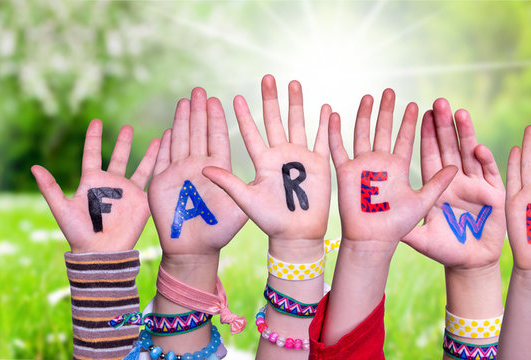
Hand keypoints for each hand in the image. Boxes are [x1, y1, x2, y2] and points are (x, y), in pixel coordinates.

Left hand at [31, 119, 159, 252]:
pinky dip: (160, 166)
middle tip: (128, 126)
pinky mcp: (142, 201)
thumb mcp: (62, 208)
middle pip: (119, 157)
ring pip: (140, 166)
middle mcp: (111, 184)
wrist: (102, 252)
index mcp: (92, 182)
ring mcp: (128, 192)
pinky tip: (168, 154)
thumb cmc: (79, 233)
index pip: (93, 154)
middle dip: (123, 142)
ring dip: (149, 152)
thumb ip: (50, 188)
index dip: (94, 138)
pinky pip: (153, 180)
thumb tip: (34, 167)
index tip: (96, 121)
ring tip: (159, 137)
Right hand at [148, 88, 247, 258]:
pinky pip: (162, 160)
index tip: (217, 99)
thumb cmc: (219, 231)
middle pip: (197, 133)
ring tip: (184, 101)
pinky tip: (166, 130)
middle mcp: (198, 167)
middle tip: (199, 90)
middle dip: (198, 111)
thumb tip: (254, 170)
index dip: (215, 119)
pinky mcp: (162, 184)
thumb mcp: (238, 208)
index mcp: (217, 169)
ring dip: (182, 121)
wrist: (195, 249)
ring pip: (180, 141)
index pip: (216, 138)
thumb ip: (240, 188)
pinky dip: (163, 145)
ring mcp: (179, 173)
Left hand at [203, 75, 330, 257]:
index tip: (236, 97)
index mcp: (262, 161)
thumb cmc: (270, 221)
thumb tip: (203, 168)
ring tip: (295, 83)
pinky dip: (326, 125)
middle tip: (268, 77)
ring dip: (298, 104)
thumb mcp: (245, 200)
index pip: (251, 133)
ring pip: (299, 123)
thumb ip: (228, 182)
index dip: (244, 116)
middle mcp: (281, 155)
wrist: (296, 235)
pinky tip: (327, 108)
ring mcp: (301, 158)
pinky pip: (323, 140)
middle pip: (276, 120)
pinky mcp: (319, 165)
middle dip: (272, 99)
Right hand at [328, 89, 456, 256]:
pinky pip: (338, 149)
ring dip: (364, 115)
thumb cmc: (397, 225)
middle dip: (387, 111)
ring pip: (362, 134)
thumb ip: (437, 183)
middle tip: (391, 91)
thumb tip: (455, 166)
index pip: (404, 138)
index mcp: (398, 167)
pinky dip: (335, 132)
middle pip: (383, 130)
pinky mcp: (345, 172)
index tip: (416, 105)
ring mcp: (361, 166)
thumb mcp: (423, 201)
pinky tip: (334, 115)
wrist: (373, 240)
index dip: (409, 122)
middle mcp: (380, 163)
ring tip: (368, 97)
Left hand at [403, 98, 505, 270]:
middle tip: (439, 102)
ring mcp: (476, 185)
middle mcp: (456, 181)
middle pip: (449, 148)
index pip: (431, 154)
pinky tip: (479, 148)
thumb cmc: (445, 249)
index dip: (427, 134)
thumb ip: (405, 224)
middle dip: (445, 126)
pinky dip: (485, 160)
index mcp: (438, 186)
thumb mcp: (421, 236)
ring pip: (469, 154)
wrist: (471, 264)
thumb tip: (378, 215)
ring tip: (460, 113)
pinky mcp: (494, 193)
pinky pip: (489, 173)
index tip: (421, 112)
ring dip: (465, 134)